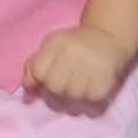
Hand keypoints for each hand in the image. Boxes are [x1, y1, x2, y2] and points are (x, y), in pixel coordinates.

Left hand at [23, 23, 137, 109]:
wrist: (109, 37)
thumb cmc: (74, 46)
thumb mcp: (51, 47)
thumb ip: (34, 67)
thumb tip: (28, 91)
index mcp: (57, 42)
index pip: (38, 71)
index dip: (40, 80)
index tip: (47, 79)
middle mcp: (73, 52)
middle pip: (54, 87)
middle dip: (56, 92)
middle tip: (64, 87)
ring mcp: (91, 65)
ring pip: (72, 97)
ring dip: (73, 98)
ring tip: (78, 88)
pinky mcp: (107, 78)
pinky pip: (91, 100)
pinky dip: (89, 101)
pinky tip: (90, 90)